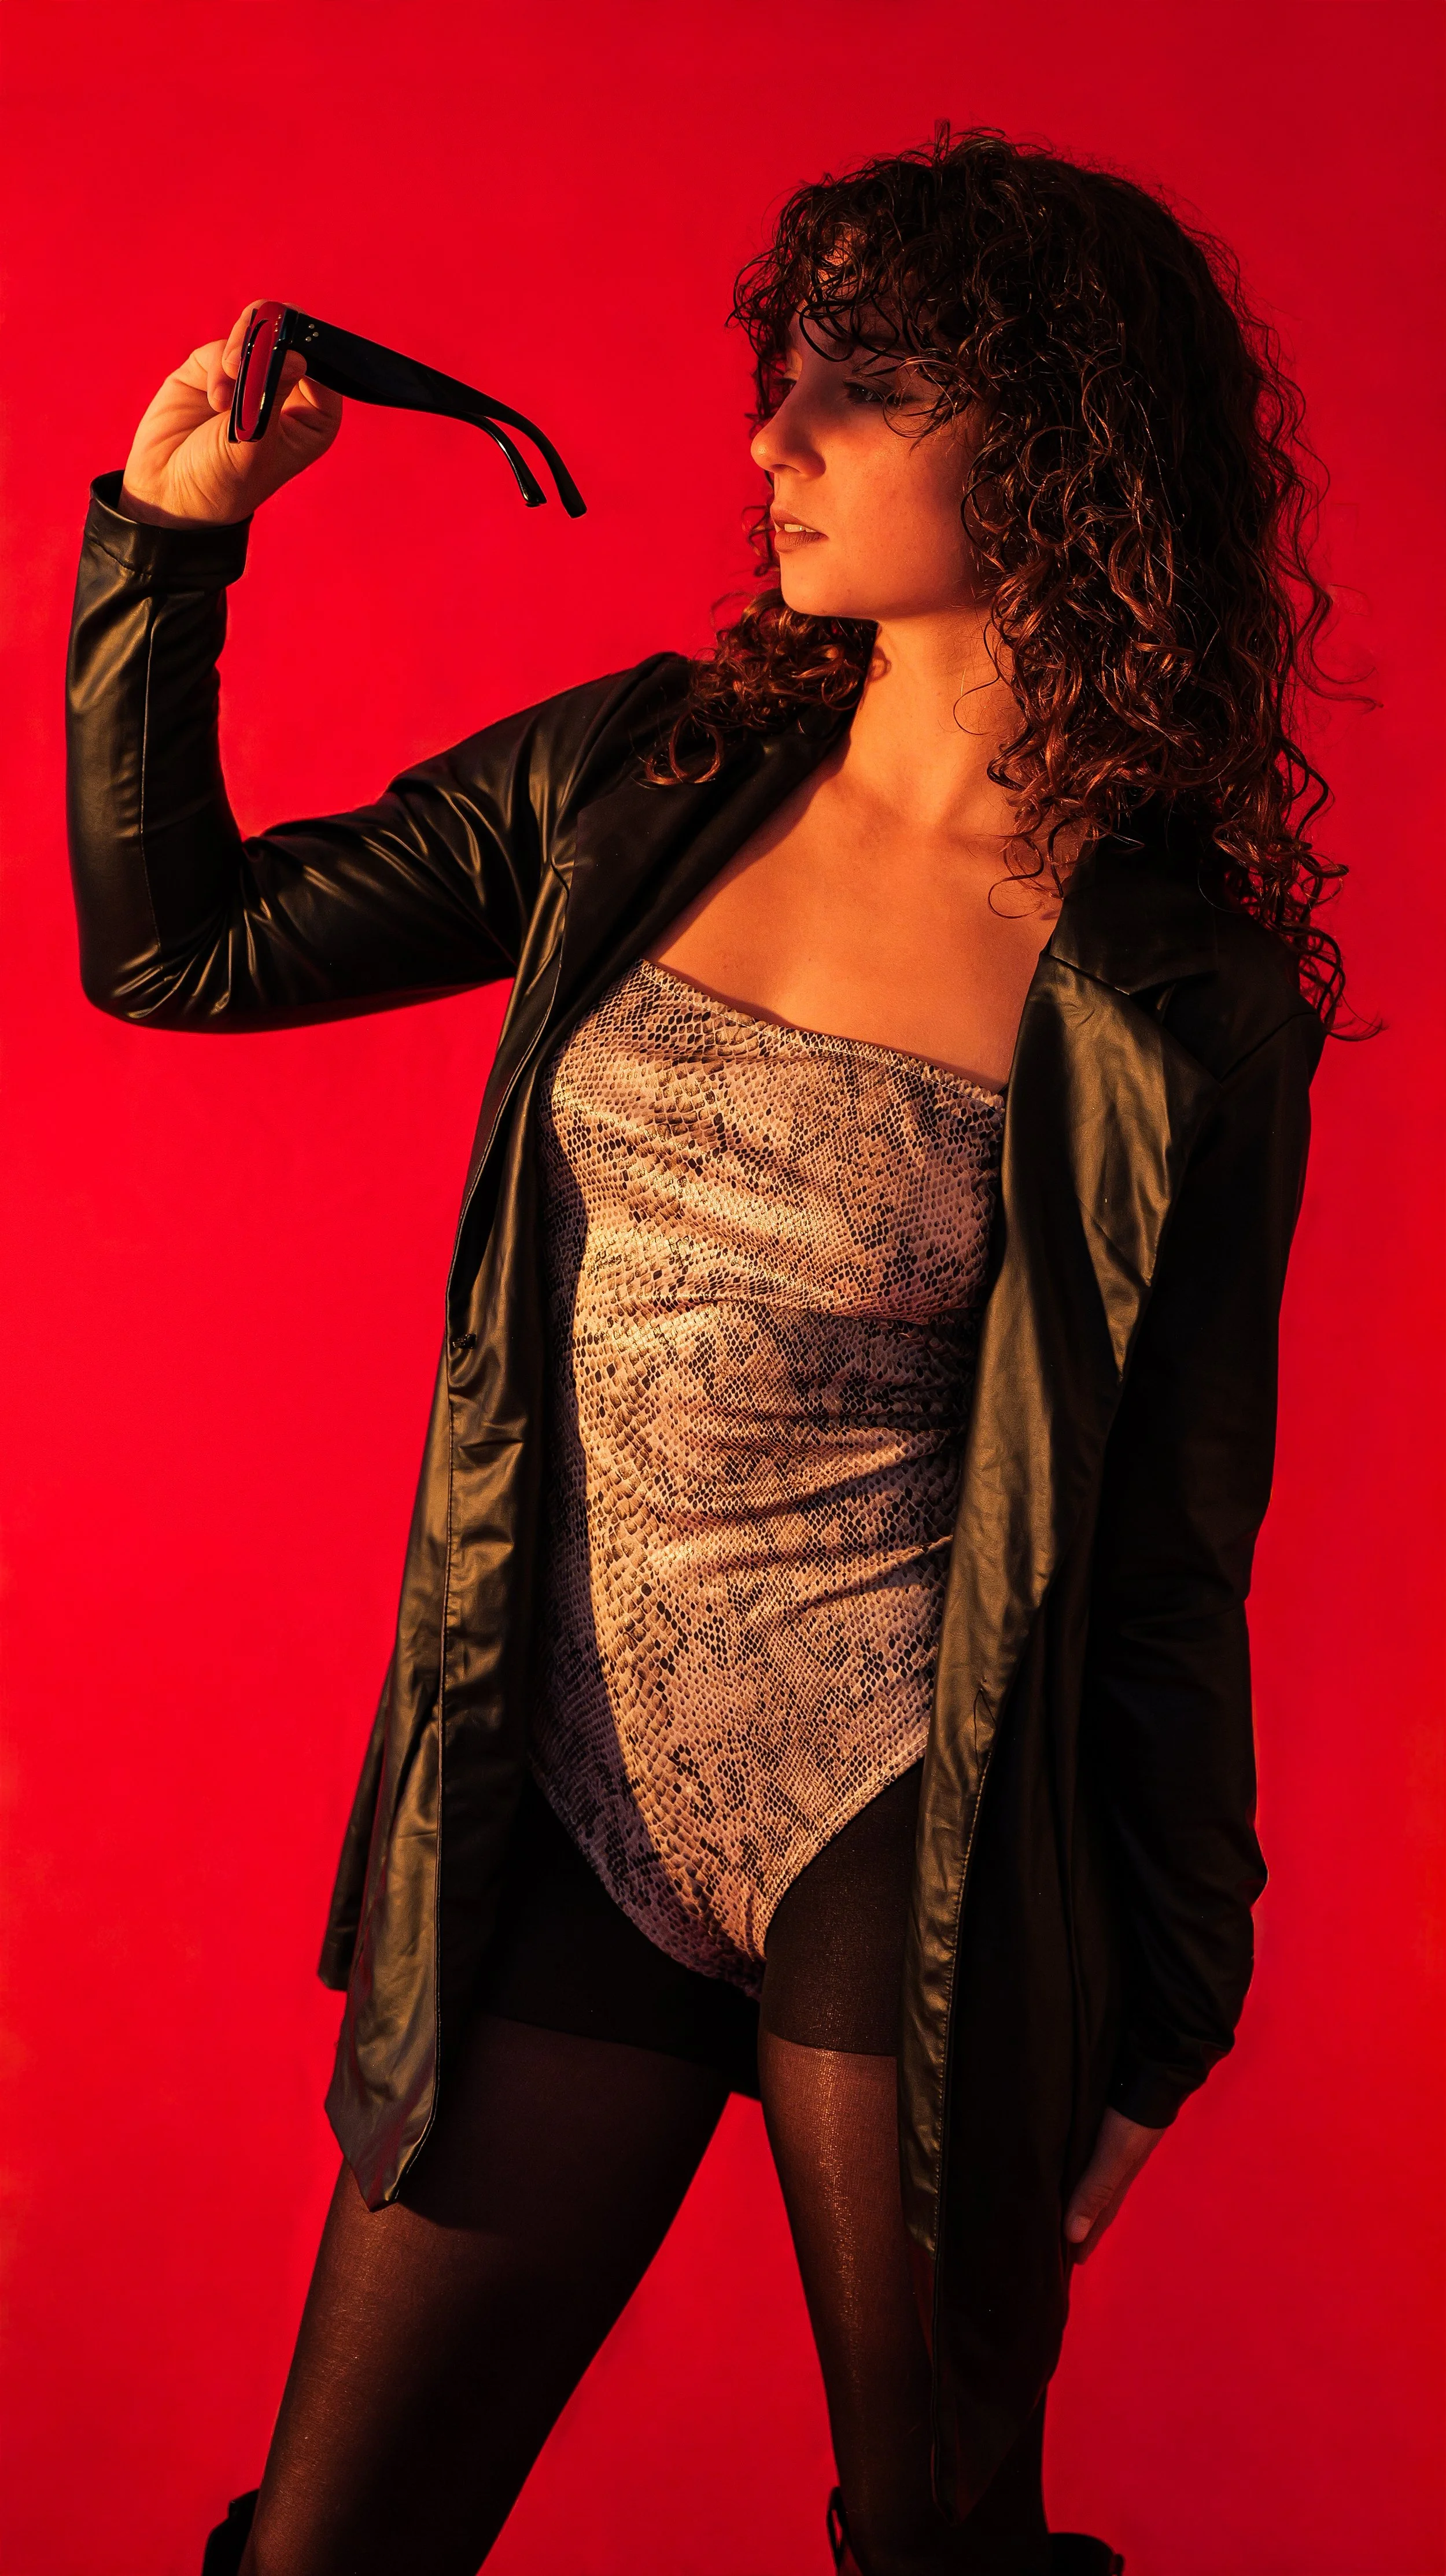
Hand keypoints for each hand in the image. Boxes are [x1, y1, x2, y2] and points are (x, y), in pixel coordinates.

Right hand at [119, 302, 341, 527]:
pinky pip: (226, 346)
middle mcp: (288, 392)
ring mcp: (253, 375)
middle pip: (294, 335)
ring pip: (259, 329)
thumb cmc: (223, 479)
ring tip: (231, 373)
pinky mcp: (217, 367)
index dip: (310, 347)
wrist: (170, 488)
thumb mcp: (254, 439)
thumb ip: (272, 392)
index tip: (289, 349)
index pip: (327, 366)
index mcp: (314, 417)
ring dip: (244, 344)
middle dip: (275, 331)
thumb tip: (295, 354)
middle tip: (258, 341)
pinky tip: (215, 400)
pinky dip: (219, 366)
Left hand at [1063, 2108, 1164, 2262]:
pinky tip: (1069, 2164)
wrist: (1152, 2073)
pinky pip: (1087, 2156)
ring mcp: (1112, 2145)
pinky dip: (1078, 2169)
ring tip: (1059, 2208)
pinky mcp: (1105, 2124)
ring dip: (1078, 2195)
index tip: (1071, 2263)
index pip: (1098, 2217)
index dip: (1085, 2238)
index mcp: (1118, 2179)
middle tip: (1061, 2242)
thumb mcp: (1115, 2156)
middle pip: (1096, 2200)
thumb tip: (1071, 2235)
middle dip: (1082, 2222)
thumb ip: (1095, 2190)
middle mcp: (1115, 2166)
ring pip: (1091, 2178)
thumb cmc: (1132, 2120)